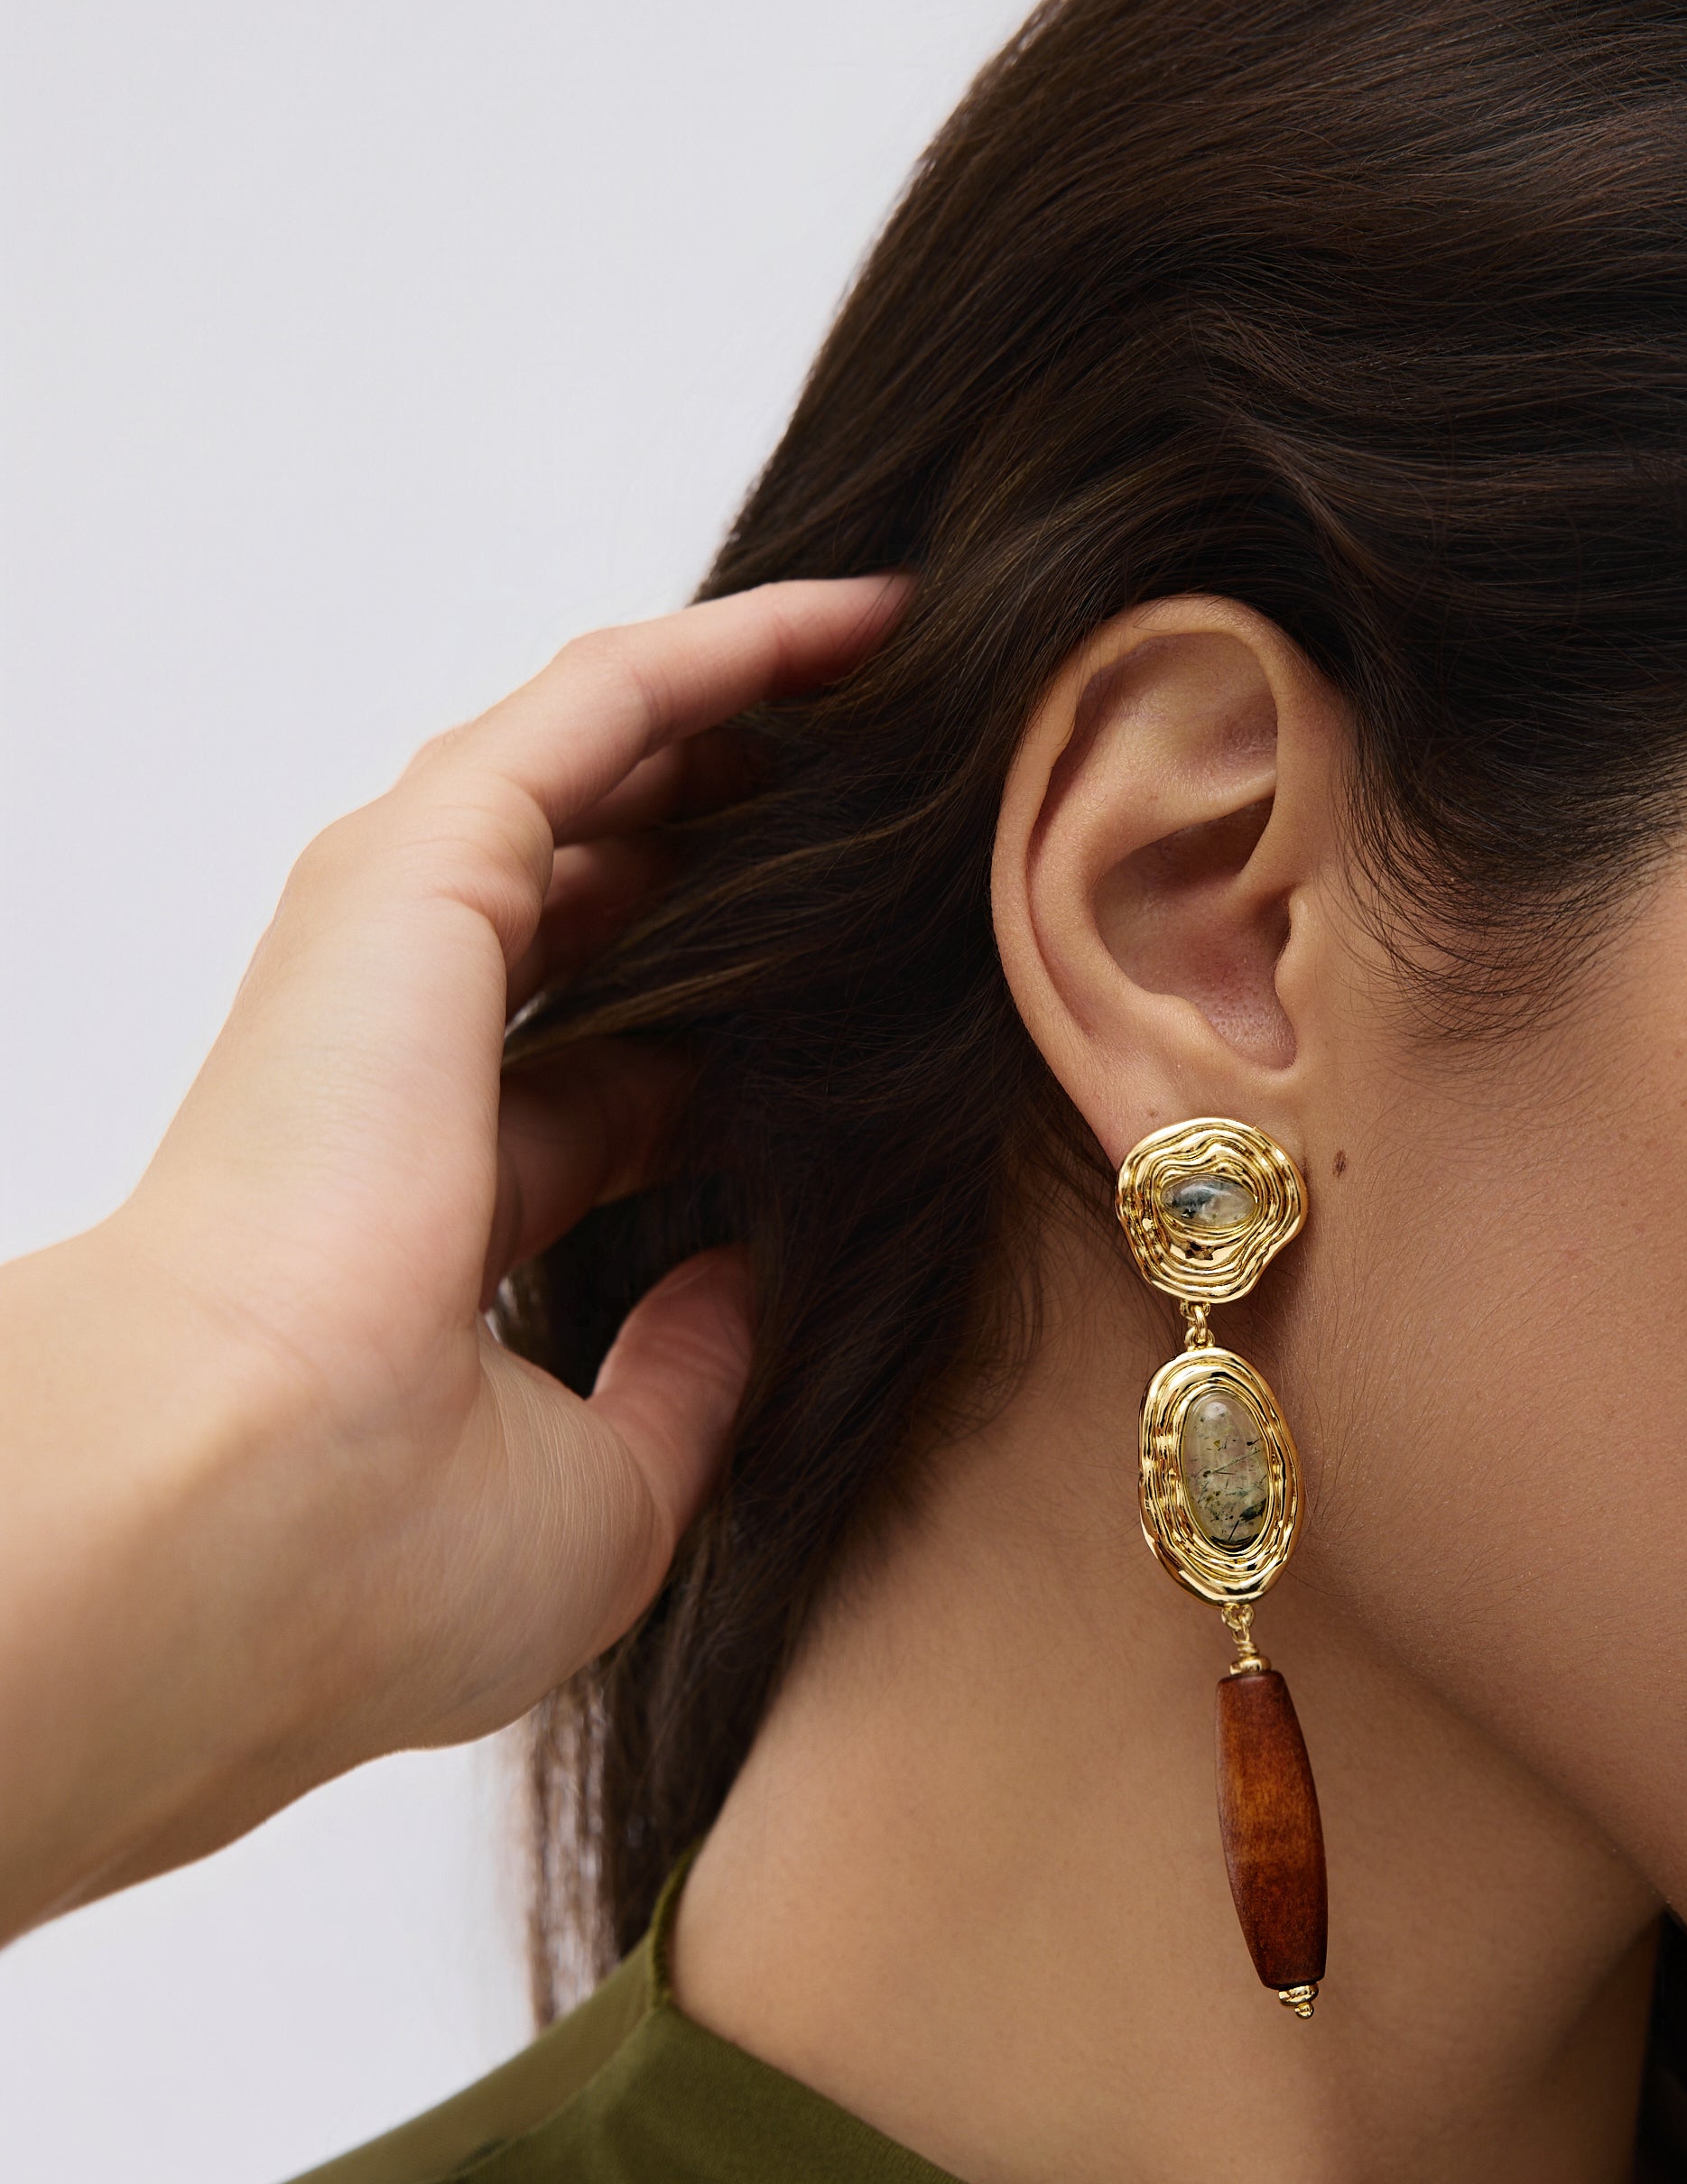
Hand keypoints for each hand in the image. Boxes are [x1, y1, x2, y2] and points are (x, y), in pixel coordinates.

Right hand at [0, 579, 904, 1941]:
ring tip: (926, 673)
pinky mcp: (421, 868)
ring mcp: (409, 956)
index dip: (760, 1041)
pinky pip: (602, 707)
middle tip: (939, 801)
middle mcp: (418, 1066)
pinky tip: (864, 622)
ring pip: (608, 776)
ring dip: (757, 720)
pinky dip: (732, 654)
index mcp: (446, 1217)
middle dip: (760, 850)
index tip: (907, 1007)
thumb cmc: (383, 1561)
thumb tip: (751, 1282)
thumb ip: (690, 1382)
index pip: (622, 1084)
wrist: (250, 1521)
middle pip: (617, 908)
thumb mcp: (607, 1501)